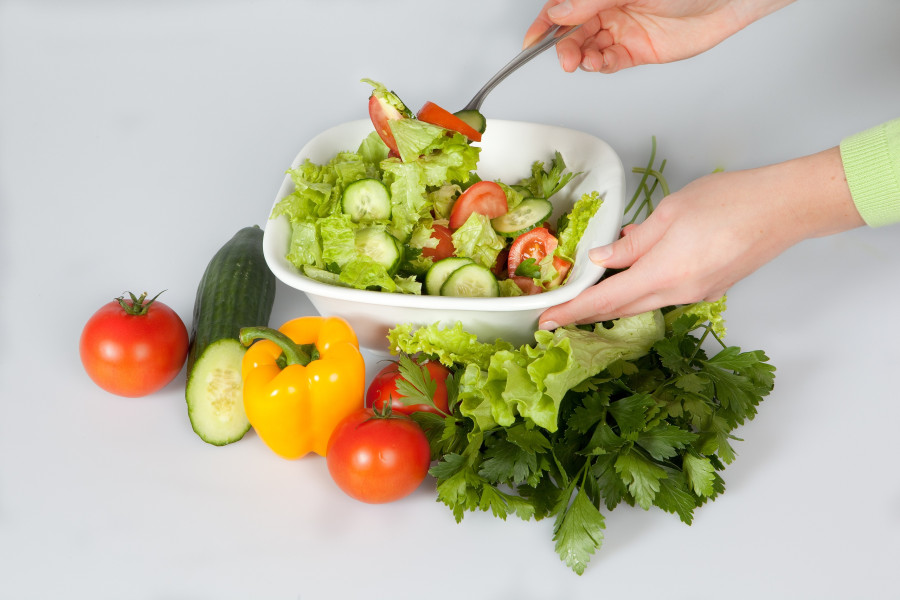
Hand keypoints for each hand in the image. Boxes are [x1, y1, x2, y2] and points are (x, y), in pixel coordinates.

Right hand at [524, 0, 794, 72]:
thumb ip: (591, 0)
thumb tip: (559, 12)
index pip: (564, 6)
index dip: (545, 23)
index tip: (531, 40)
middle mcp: (610, 8)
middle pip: (573, 31)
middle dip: (563, 46)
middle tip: (565, 57)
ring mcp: (623, 30)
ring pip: (588, 48)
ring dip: (581, 58)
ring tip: (585, 61)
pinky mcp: (638, 51)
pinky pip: (609, 62)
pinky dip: (599, 66)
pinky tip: (598, 64)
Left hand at [538, 147, 863, 327]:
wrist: (785, 208)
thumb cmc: (731, 201)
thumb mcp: (670, 213)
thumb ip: (633, 243)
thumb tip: (602, 260)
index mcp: (664, 274)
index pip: (606, 301)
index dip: (573, 312)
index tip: (547, 322)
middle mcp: (680, 293)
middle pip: (622, 309)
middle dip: (588, 312)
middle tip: (559, 313)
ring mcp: (697, 294)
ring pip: (644, 303)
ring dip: (615, 300)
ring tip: (589, 291)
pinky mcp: (710, 289)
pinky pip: (665, 293)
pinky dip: (642, 287)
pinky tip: (634, 270)